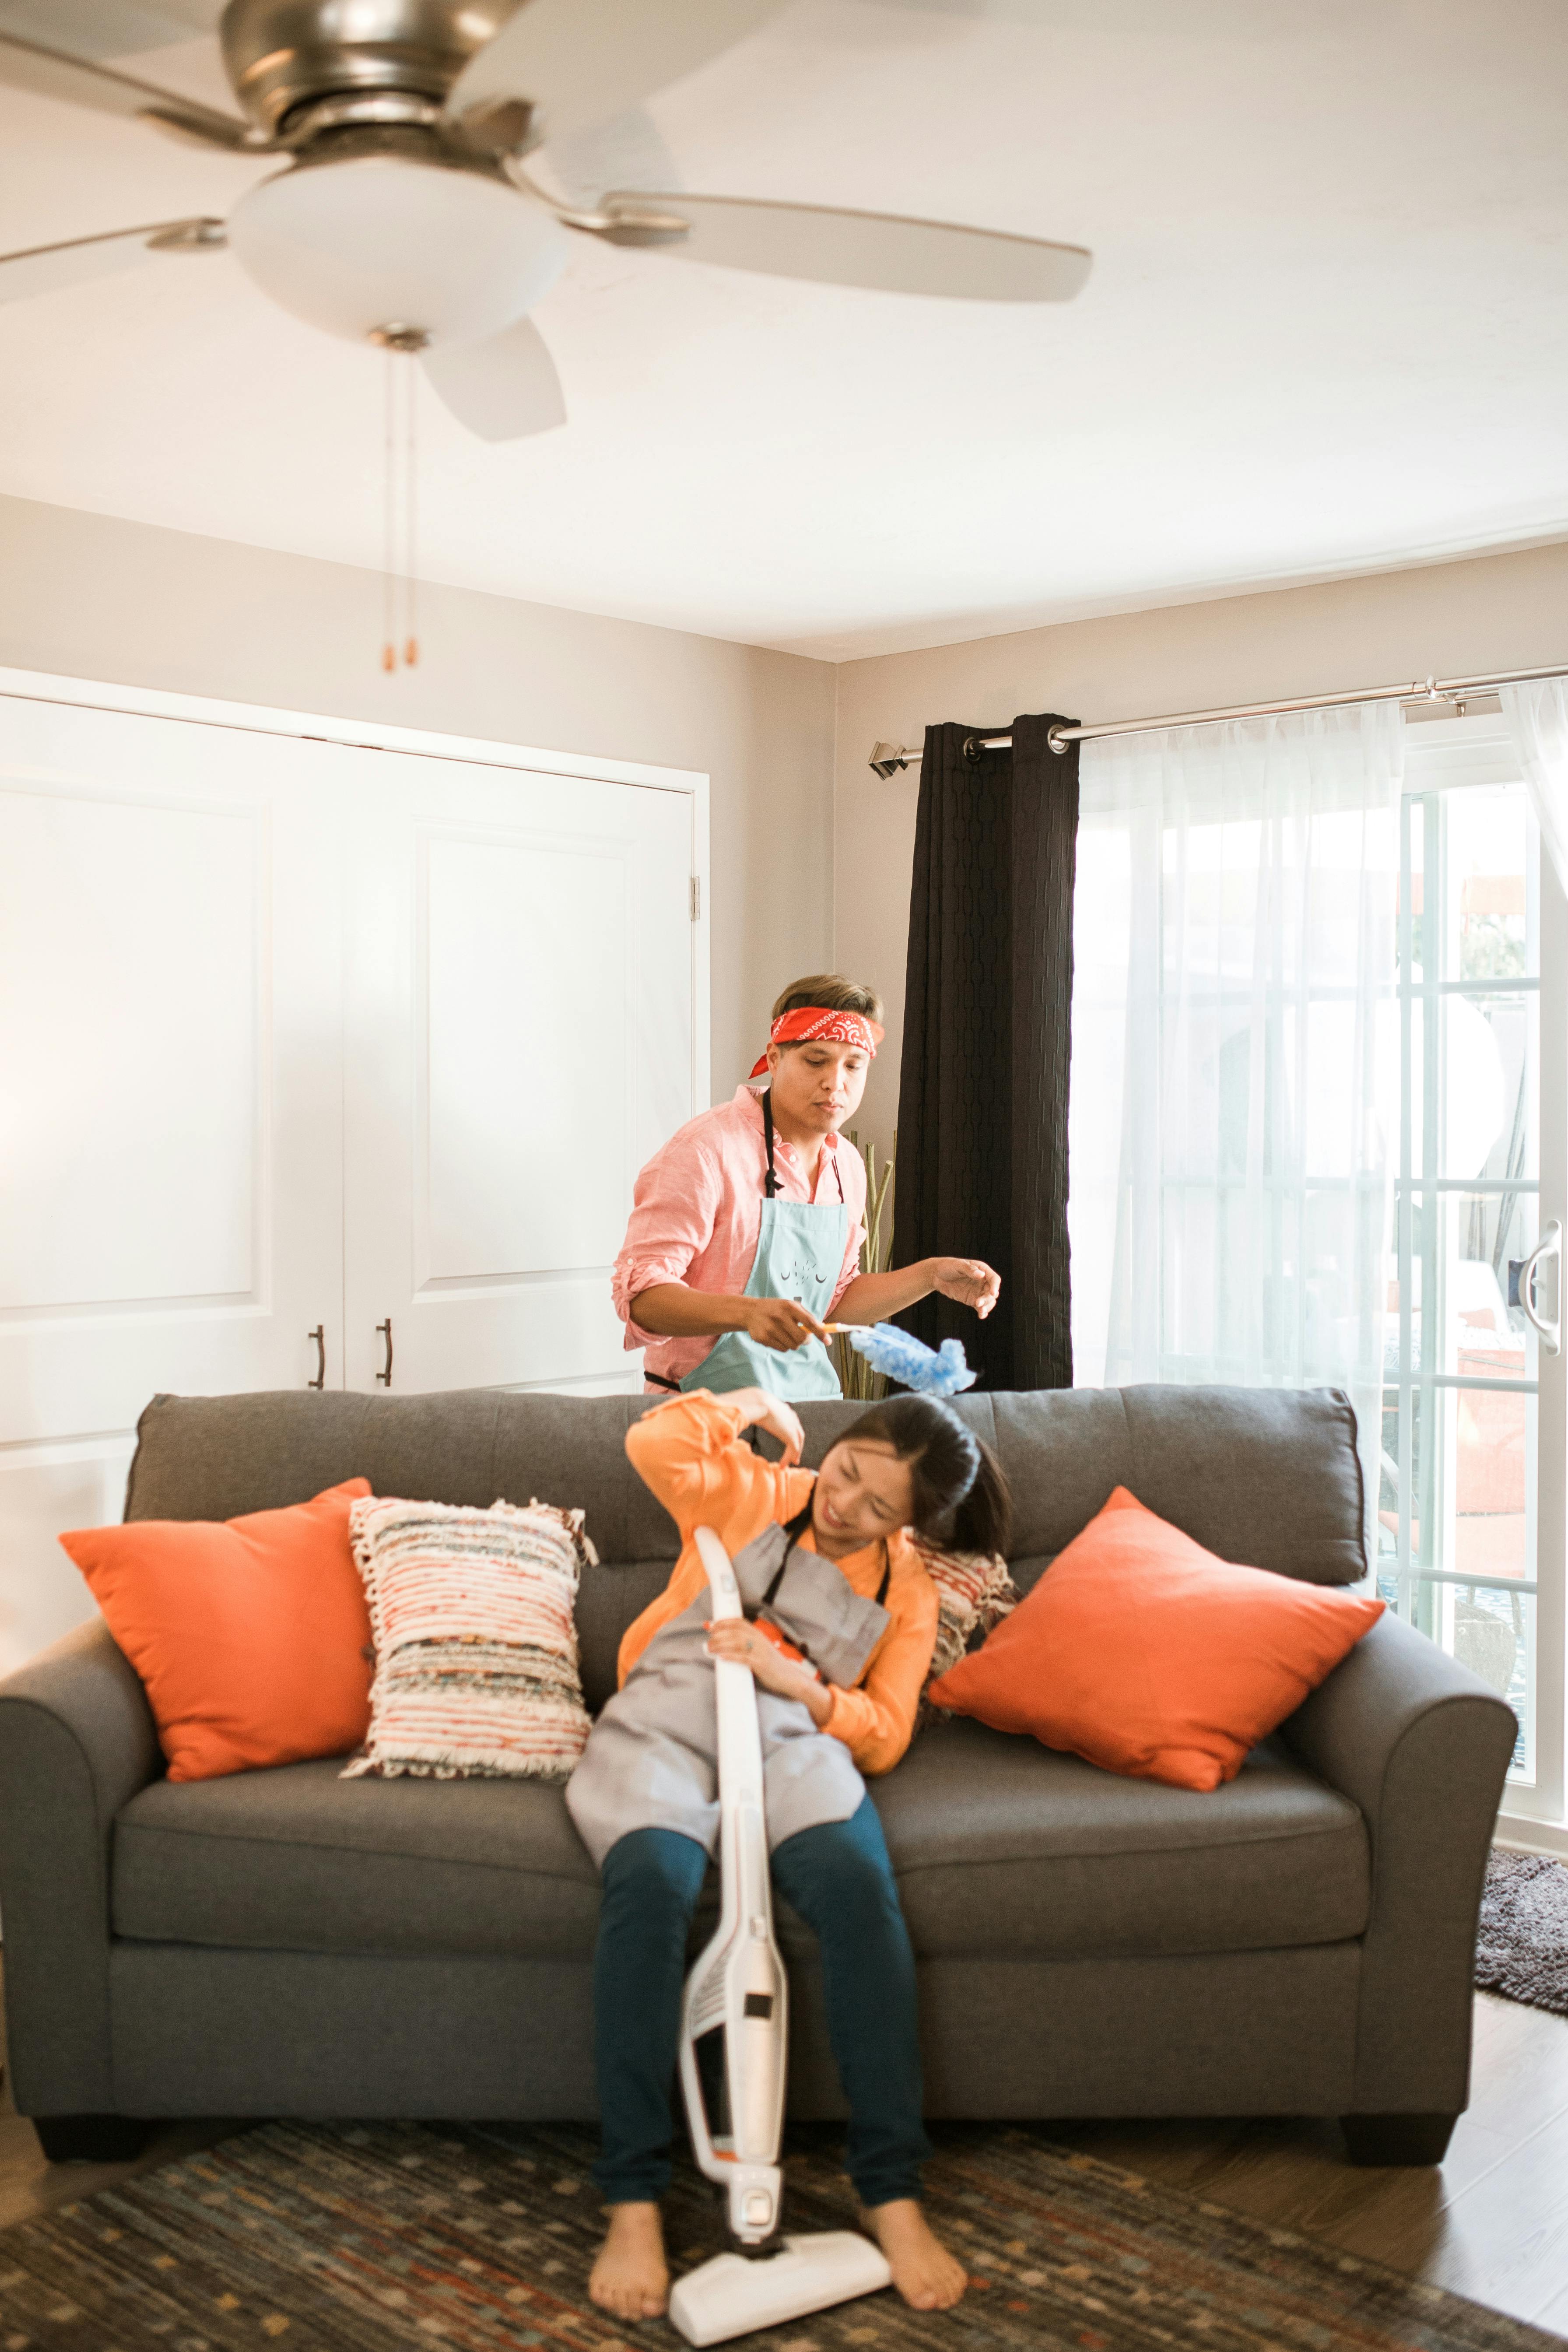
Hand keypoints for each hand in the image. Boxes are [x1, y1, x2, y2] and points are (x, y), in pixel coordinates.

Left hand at [705, 1618, 822, 1704]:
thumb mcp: (761, 1650)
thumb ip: (747, 1646)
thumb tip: (727, 1645)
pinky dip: (731, 1656)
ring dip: (720, 1644)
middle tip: (708, 1639)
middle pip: (735, 1631)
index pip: (739, 1622)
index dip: (724, 1622)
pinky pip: (743, 1658)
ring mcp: (761, 1652)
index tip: (711, 1626)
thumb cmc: (773, 1665)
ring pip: (737, 1642)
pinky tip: (721, 1657)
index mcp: (759, 1635)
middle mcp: (760, 1640)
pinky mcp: (761, 1664)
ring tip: (710, 1648)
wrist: (791, 1678)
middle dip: (718, 1633)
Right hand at [729, 1386, 804, 1465]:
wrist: (757, 1402)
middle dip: (797, 1446)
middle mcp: (791, 1417)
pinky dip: (788, 1458)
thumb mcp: (756, 1408)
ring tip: (788, 1464)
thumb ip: (754, 1413)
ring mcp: (792, 1425)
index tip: (789, 1443)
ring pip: (798, 1443)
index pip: (792, 1423)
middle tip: (795, 1458)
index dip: (791, 1434)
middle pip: (798, 1434)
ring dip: (794, 1454)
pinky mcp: (790, 1434)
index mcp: (784, 1410)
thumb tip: (741, 1416)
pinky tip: (782, 1465)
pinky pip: (793, 1449)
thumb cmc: (751, 1403)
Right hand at [741, 1296, 831, 1356]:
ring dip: (794, 1343)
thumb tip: (823, 1329)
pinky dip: (784, 1346)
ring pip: (792, 1346)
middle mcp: (780, 1317)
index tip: (829, 1341)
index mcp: (789, 1307)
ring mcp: (770, 1328)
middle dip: (806, 1341)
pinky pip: (782, 1349)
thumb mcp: (790, 1306)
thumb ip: (806, 1316)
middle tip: (804, 1337)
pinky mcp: (763, 1338)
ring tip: (786, 1334)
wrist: (750, 1311)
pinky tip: (777, 1336)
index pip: (809, 1322)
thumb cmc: (776, 1309)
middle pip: (801, 1339)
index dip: (820, 1333)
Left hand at [930, 1258, 1000, 1318]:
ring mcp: (977, 1291)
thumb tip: (981, 1275)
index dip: (995, 1286)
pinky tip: (981, 1315)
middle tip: (978, 1303)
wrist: (936, 1275)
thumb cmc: (947, 1266)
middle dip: (988, 1299)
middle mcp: (982, 1281)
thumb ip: (969, 1269)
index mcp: (982, 1270)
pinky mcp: (971, 1299)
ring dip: (987, 1306)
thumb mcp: (957, 1265)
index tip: (992, 1293)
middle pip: (991, 1292)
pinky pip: (980, 1307)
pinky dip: (982, 1312)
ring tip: (980, 1310)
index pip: (994, 1279)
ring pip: (988, 1301)